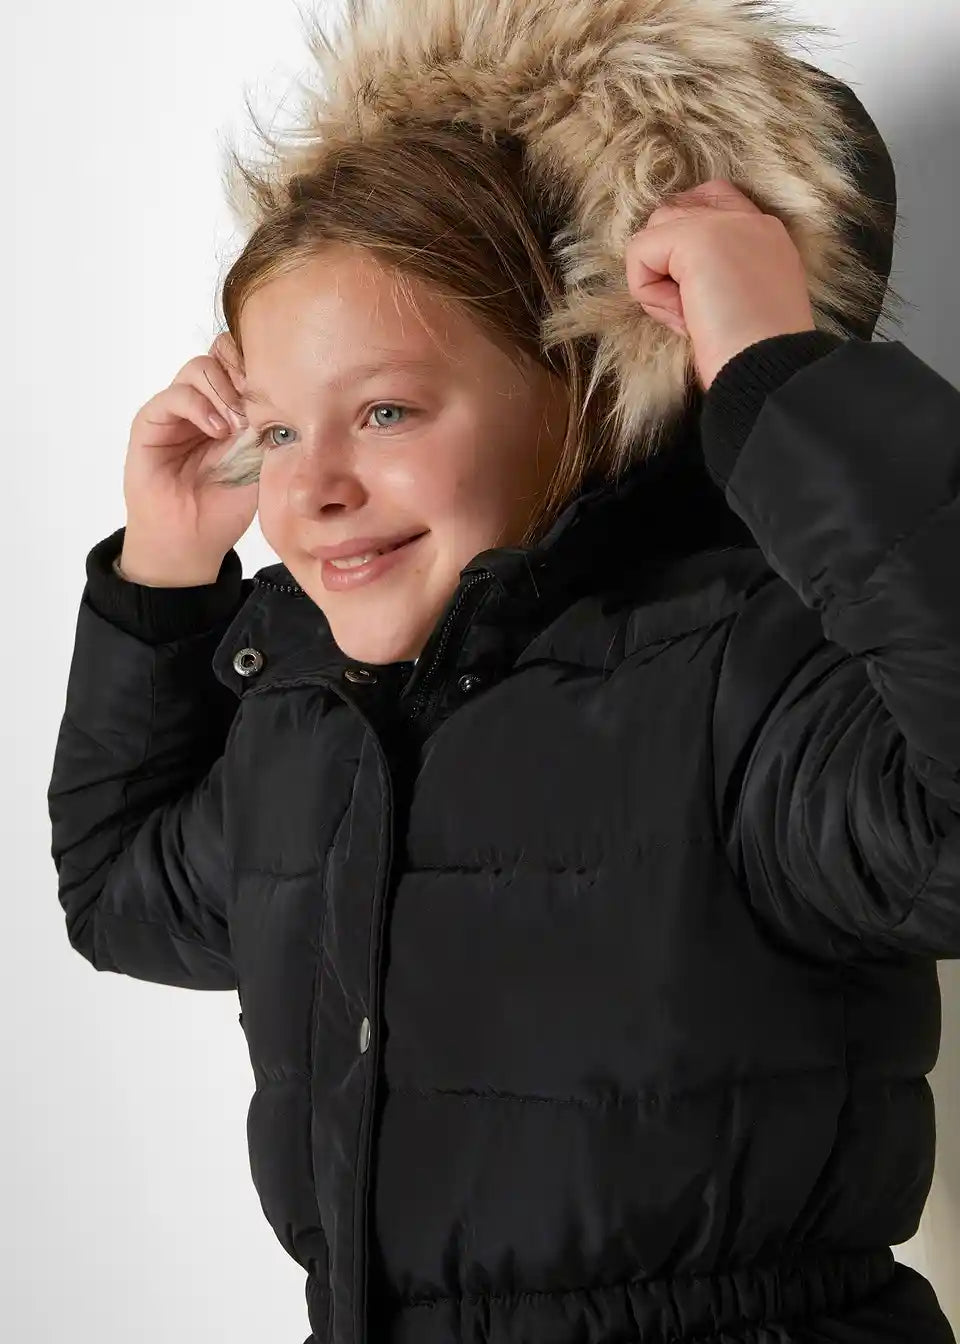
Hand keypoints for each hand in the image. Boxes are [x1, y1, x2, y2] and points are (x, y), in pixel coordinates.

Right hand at [122, 333, 258, 583]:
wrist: (193, 538)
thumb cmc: (226, 504)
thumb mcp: (261, 461)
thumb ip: (268, 425)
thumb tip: (286, 395)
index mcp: (232, 406)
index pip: (243, 361)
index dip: (260, 367)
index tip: (280, 391)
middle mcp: (204, 401)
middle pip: (221, 353)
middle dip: (243, 371)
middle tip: (259, 403)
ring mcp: (177, 410)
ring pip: (199, 367)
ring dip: (223, 390)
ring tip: (237, 425)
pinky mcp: (151, 423)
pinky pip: (173, 396)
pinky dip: (199, 406)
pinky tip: (217, 430)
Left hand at [624, 179, 818, 391]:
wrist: (769, 368)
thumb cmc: (755, 356)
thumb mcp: (742, 306)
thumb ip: (718, 277)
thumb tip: (677, 280)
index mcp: (765, 236)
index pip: (714, 200)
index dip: (685, 234)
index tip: (690, 285)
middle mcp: (748, 220)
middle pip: (674, 212)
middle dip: (666, 262)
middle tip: (693, 310)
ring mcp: (724, 222)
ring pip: (654, 232)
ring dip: (657, 282)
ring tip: (690, 316)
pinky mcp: (695, 237)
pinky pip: (638, 253)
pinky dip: (649, 293)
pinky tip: (683, 317)